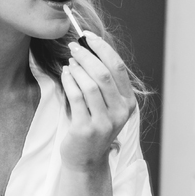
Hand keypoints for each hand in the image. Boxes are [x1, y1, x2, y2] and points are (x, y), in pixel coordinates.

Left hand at [59, 32, 136, 170]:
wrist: (85, 159)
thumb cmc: (94, 126)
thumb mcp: (106, 105)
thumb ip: (103, 81)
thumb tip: (88, 47)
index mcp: (129, 103)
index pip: (118, 67)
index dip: (102, 48)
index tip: (88, 36)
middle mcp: (120, 112)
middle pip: (103, 73)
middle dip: (86, 55)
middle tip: (73, 46)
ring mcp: (104, 122)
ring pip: (90, 84)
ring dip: (77, 68)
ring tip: (69, 61)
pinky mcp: (86, 129)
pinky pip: (76, 97)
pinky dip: (69, 81)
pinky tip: (65, 74)